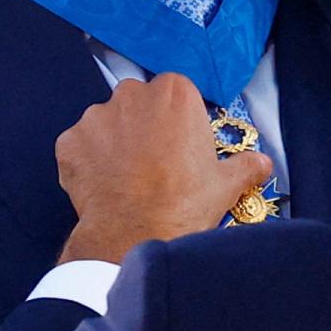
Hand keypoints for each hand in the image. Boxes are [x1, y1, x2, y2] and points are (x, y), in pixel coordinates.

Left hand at [55, 77, 272, 264]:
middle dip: (146, 126)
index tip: (183, 146)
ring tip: (129, 179)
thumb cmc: (183, 205)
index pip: (177, 94)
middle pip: (140, 103)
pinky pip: (81, 146)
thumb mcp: (225, 184)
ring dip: (115, 143)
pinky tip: (105, 187)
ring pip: (108, 123)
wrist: (133, 237)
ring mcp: (95, 117)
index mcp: (175, 93)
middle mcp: (131, 94)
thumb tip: (262, 163)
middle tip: (157, 164)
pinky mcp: (69, 142)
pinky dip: (90, 162)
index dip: (180, 121)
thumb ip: (246, 165)